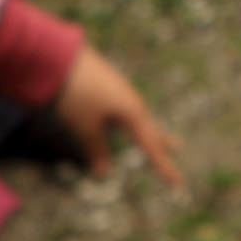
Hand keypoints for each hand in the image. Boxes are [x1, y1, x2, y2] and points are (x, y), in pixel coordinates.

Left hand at [53, 47, 182, 186]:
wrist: (62, 57)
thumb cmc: (76, 94)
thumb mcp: (85, 127)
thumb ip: (96, 149)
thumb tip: (102, 173)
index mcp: (133, 113)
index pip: (151, 146)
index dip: (163, 166)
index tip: (177, 183)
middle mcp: (133, 102)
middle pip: (151, 127)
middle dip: (162, 141)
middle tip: (178, 148)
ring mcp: (122, 92)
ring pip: (139, 117)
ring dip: (149, 129)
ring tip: (160, 137)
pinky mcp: (110, 86)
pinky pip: (128, 109)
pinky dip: (134, 121)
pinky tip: (130, 120)